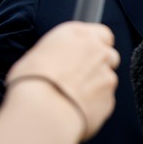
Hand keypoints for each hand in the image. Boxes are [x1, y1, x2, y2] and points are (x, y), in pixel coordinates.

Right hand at [6, 22, 119, 139]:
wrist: (43, 110)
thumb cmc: (32, 82)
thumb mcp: (36, 55)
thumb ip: (57, 54)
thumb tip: (54, 62)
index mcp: (78, 34)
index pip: (102, 33)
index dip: (95, 45)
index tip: (85, 54)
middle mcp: (97, 51)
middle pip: (108, 56)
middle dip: (98, 65)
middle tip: (78, 77)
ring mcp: (107, 76)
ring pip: (107, 80)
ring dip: (95, 87)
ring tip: (72, 97)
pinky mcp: (109, 99)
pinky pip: (104, 101)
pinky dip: (94, 105)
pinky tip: (75, 109)